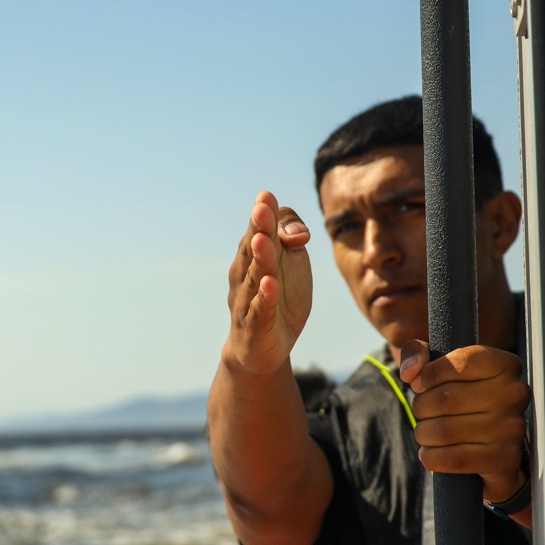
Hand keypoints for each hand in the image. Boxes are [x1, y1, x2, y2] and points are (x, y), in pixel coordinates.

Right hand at [223, 191, 312, 374]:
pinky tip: (269, 285)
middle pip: (253, 248)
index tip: (266, 196)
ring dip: (260, 259)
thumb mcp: (292, 261)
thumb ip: (292, 236)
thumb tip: (298, 233)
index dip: (264, 214)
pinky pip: (259, 311)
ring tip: (264, 241)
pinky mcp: (255, 327)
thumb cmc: (278, 297)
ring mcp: (247, 300)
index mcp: (254, 255)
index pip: (260, 230)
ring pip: (254, 277)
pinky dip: (264, 298)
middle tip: (261, 208)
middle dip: (258, 229)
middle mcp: (246, 274)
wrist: (262, 347)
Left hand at [398, 340, 530, 502]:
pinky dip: (431, 456)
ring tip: (426, 432)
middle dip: (421, 407)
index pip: (460, 361)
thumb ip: (417, 354)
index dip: (430, 373)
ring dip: (424, 433)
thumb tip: (409, 372)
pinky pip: (452, 459)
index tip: (419, 384)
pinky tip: (431, 452)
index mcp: (504, 365)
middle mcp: (515, 394)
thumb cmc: (461, 398)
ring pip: (444, 431)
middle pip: (446, 398)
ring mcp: (512, 428)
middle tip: (423, 412)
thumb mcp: (440, 367)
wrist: (490, 448)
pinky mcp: (504, 459)